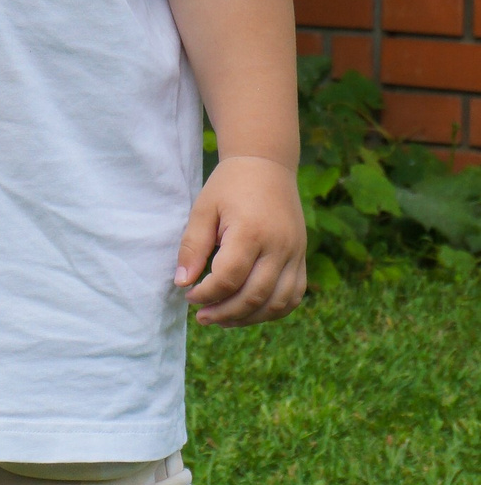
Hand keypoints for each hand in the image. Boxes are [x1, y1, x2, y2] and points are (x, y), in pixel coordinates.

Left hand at [174, 155, 306, 325]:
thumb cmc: (229, 186)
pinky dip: (273, 311)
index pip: (229, 278)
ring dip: (249, 318)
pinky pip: (294, 296)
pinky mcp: (302, 257)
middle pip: (254, 296)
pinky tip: (249, 312)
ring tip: (222, 319)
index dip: (206, 294)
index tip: (189, 294)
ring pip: (277, 303)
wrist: (267, 165)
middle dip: (225, 313)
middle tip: (202, 316)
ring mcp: (295, 253)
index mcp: (251, 231)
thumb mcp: (203, 209)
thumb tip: (182, 282)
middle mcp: (279, 246)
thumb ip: (193, 246)